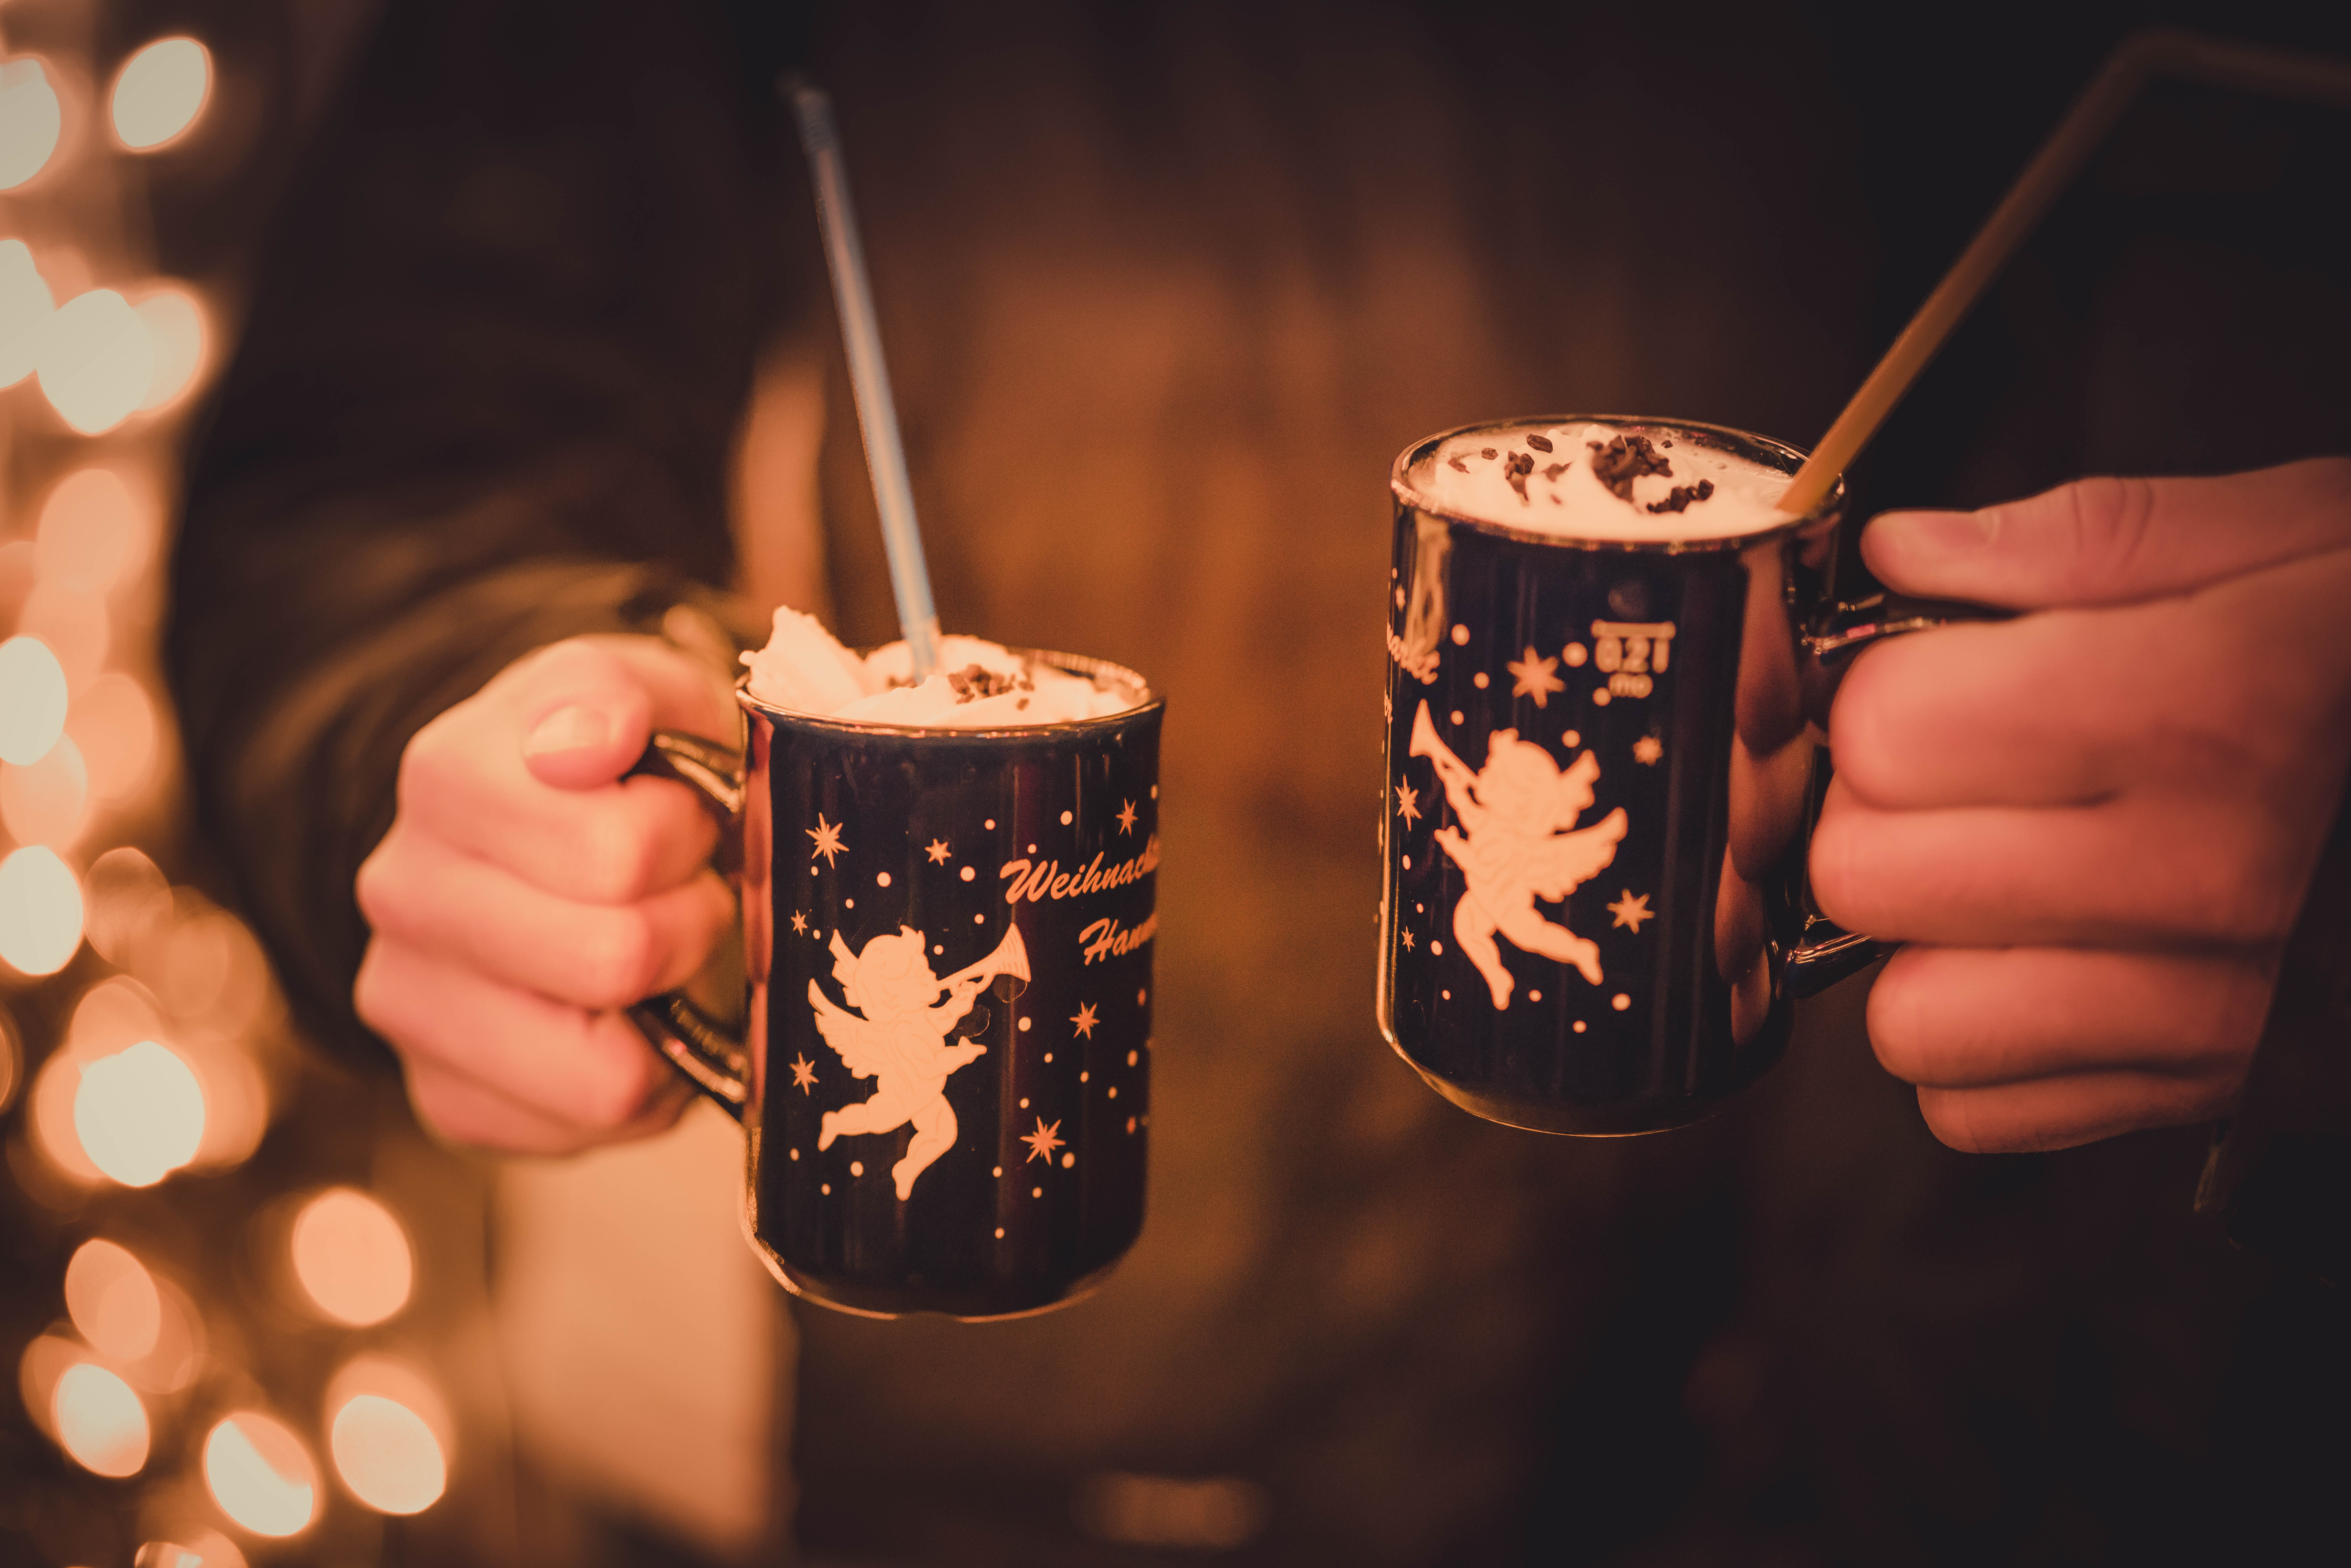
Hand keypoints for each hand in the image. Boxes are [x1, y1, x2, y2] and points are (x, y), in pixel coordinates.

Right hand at [355, 635, 738, 1152]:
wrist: (557, 840)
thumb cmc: (623, 768)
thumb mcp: (645, 693)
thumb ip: (622, 693)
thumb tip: (585, 744)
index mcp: (446, 777)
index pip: (615, 850)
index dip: (684, 835)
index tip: (681, 814)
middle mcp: (402, 892)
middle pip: (615, 958)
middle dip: (686, 923)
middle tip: (683, 890)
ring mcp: (407, 1002)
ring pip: (605, 1069)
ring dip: (664, 1009)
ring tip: (655, 953)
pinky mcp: (442, 1096)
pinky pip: (587, 1122)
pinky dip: (639, 1078)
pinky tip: (626, 1018)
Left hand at [1812, 459, 2350, 1151]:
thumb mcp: (2311, 535)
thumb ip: (2088, 541)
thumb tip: (1912, 553)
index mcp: (2205, 708)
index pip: (1889, 730)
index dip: (1887, 691)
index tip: (1935, 677)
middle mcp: (2199, 871)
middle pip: (1868, 874)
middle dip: (1880, 815)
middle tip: (1955, 777)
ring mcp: (2207, 1005)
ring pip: (1908, 1017)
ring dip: (1922, 948)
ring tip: (1996, 878)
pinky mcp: (2211, 1090)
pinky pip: (1983, 1110)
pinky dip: (1983, 1049)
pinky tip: (2042, 966)